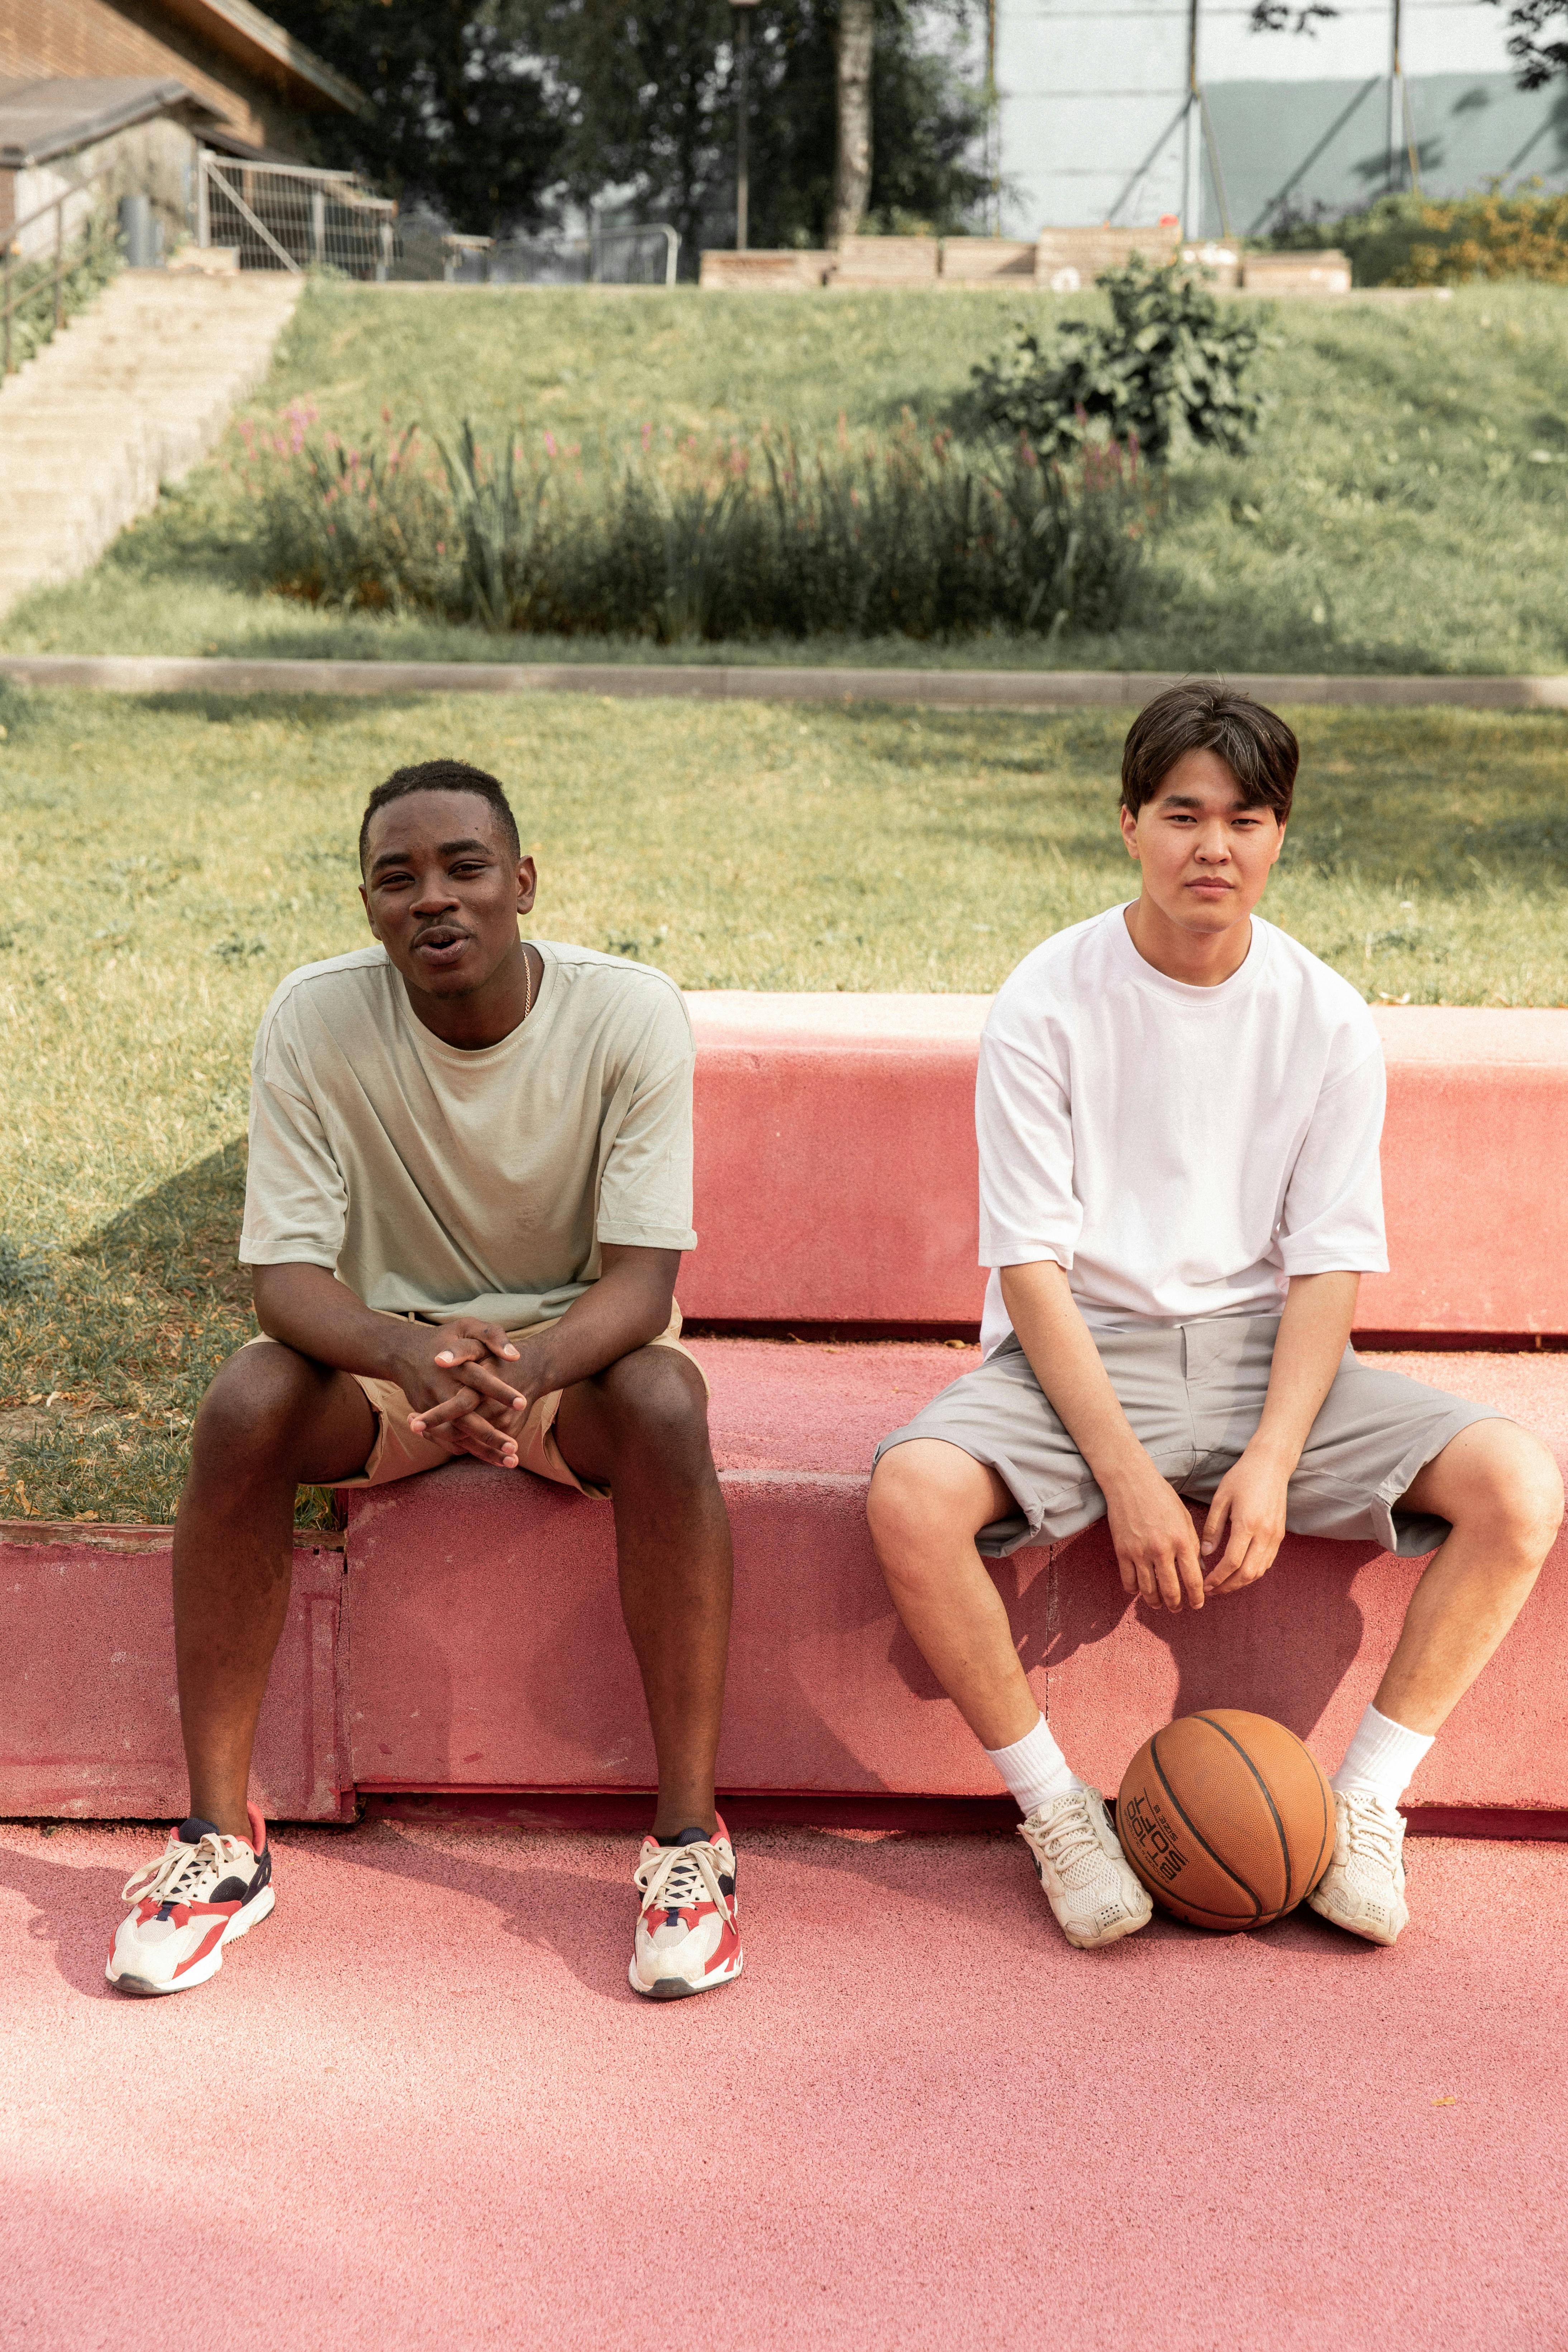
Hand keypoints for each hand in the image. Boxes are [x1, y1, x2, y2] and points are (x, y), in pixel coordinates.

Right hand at [387, 1318, 533, 1468]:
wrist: (404, 1352)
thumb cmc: (445, 1338)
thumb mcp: (467, 1325)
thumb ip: (492, 1335)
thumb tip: (515, 1356)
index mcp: (456, 1366)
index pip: (480, 1379)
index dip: (500, 1391)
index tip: (523, 1403)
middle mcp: (443, 1389)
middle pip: (467, 1418)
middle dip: (490, 1435)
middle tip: (514, 1447)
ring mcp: (434, 1408)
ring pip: (459, 1435)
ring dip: (483, 1450)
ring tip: (510, 1461)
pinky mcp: (429, 1419)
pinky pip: (449, 1440)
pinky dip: (469, 1450)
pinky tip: (492, 1459)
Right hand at [1104, 1458, 1205, 1612]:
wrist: (1130, 1481)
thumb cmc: (1162, 1497)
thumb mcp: (1185, 1519)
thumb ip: (1193, 1545)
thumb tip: (1198, 1570)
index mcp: (1182, 1541)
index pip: (1193, 1580)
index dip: (1197, 1598)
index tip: (1197, 1605)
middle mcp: (1162, 1550)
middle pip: (1171, 1591)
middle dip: (1176, 1605)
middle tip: (1178, 1609)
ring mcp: (1140, 1552)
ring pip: (1148, 1590)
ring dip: (1155, 1602)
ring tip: (1159, 1605)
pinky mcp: (1122, 1551)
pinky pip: (1128, 1581)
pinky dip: (1134, 1590)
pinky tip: (1139, 1590)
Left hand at [1200, 1443, 1290, 1596]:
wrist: (1271, 1465)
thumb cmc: (1242, 1477)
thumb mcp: (1221, 1498)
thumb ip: (1213, 1527)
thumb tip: (1206, 1554)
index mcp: (1247, 1524)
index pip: (1232, 1562)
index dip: (1218, 1578)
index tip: (1205, 1585)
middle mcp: (1265, 1534)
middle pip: (1247, 1573)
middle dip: (1228, 1586)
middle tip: (1212, 1591)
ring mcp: (1275, 1536)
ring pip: (1260, 1571)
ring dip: (1241, 1582)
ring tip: (1223, 1585)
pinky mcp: (1280, 1535)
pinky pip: (1267, 1562)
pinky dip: (1253, 1572)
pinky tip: (1239, 1573)